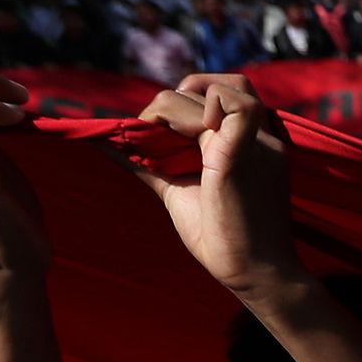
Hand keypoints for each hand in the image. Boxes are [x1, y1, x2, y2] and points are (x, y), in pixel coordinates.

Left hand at [131, 76, 300, 297]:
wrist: (252, 273)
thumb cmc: (221, 237)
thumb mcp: (177, 188)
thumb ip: (149, 162)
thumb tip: (102, 142)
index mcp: (249, 142)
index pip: (218, 94)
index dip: (179, 107)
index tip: (154, 140)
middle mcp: (259, 135)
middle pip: (208, 87)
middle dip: (166, 108)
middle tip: (150, 147)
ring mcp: (255, 140)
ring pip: (211, 90)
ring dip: (171, 111)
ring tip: (161, 150)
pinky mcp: (243, 151)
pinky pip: (230, 101)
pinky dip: (195, 111)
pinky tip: (179, 146)